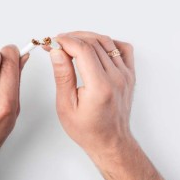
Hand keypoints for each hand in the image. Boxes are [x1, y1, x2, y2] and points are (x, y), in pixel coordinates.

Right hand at [49, 31, 174, 179]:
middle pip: (93, 43)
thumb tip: (56, 52)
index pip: (83, 49)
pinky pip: (122, 48)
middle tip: (54, 42)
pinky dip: (106, 42)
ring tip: (69, 42)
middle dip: (70, 38)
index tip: (50, 42)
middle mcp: (116, 78)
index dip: (63, 41)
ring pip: (106, 42)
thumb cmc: (88, 129)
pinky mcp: (129, 74)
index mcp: (100, 87)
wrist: (110, 141)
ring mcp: (125, 75)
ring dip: (85, 37)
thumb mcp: (66, 106)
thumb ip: (63, 76)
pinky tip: (93, 48)